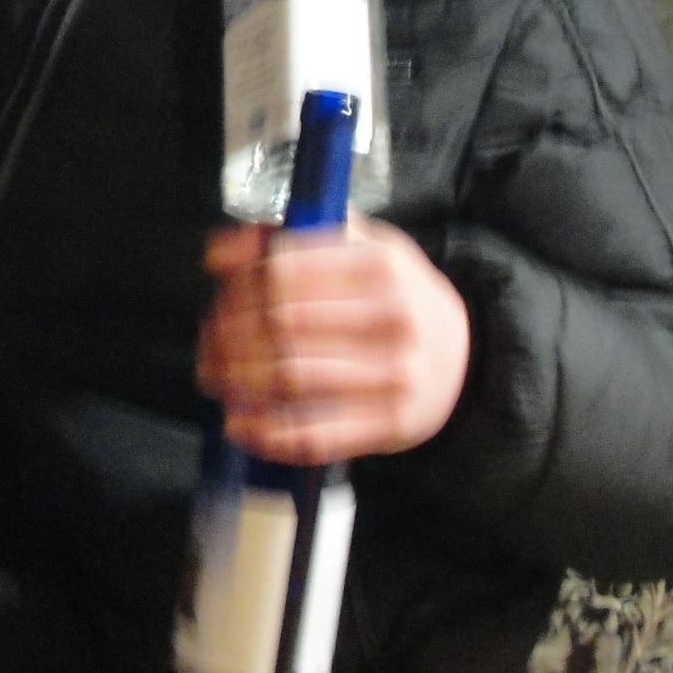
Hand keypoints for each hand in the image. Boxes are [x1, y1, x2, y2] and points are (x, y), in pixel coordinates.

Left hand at [197, 214, 469, 463]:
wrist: (463, 355)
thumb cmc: (396, 295)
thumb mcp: (359, 245)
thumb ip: (287, 237)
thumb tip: (217, 253)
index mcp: (381, 263)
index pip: (284, 270)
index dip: (238, 286)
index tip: (221, 296)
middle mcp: (392, 317)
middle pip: (280, 325)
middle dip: (228, 336)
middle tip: (209, 342)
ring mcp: (394, 375)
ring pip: (289, 380)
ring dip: (236, 382)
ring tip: (216, 378)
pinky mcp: (390, 425)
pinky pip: (314, 435)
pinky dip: (267, 434)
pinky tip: (242, 424)